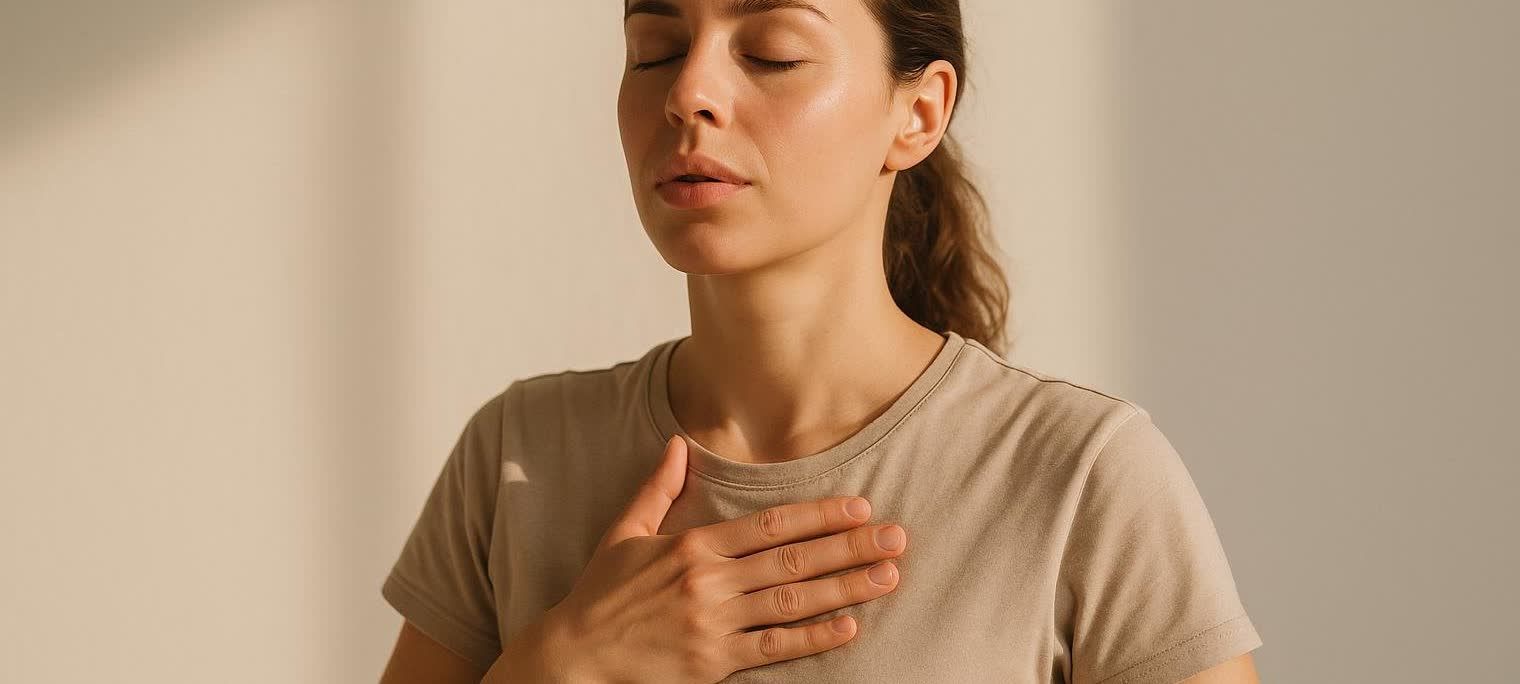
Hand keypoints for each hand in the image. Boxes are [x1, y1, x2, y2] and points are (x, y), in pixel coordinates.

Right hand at [542, 434, 907, 682]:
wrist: (574, 659)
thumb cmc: (600, 597)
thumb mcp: (624, 534)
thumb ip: (657, 489)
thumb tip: (677, 444)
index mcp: (693, 546)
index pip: (770, 525)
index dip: (819, 514)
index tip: (859, 506)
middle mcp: (710, 582)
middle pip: (793, 560)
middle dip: (849, 546)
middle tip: (896, 536)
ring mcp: (715, 624)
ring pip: (793, 601)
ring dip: (846, 588)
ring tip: (888, 576)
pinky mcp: (714, 663)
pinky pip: (774, 647)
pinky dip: (813, 638)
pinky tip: (849, 627)